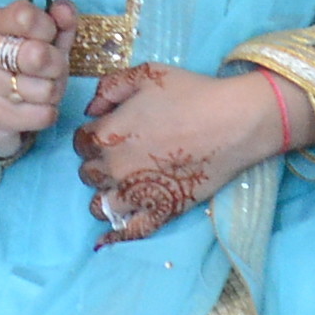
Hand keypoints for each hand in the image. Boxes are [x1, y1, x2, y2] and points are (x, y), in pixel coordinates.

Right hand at [0, 0, 76, 159]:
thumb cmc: (25, 71)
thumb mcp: (48, 43)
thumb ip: (60, 23)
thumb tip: (64, 8)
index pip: (25, 15)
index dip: (47, 27)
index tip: (47, 37)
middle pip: (38, 54)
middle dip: (56, 66)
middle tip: (50, 71)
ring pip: (46, 89)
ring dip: (53, 94)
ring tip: (40, 92)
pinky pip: (43, 115)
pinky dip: (47, 114)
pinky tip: (33, 110)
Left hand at [71, 61, 297, 242]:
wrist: (233, 121)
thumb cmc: (191, 93)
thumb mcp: (145, 74)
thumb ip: (109, 87)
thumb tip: (90, 110)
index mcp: (107, 134)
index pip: (80, 142)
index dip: (92, 136)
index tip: (109, 133)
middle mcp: (114, 167)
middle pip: (88, 173)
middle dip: (98, 165)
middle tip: (120, 156)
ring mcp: (135, 194)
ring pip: (100, 206)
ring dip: (105, 196)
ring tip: (122, 187)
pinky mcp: (160, 211)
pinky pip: (129, 232)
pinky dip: (115, 236)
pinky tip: (107, 239)